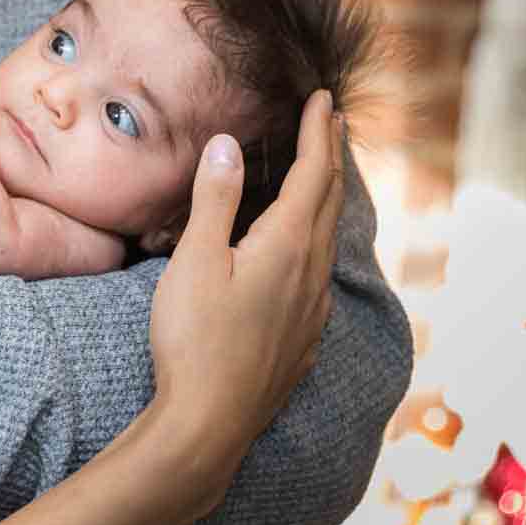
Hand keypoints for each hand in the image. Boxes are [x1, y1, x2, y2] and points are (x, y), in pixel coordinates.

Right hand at [145, 90, 341, 508]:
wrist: (206, 425)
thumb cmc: (193, 339)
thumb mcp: (194, 261)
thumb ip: (214, 200)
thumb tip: (229, 144)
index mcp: (286, 248)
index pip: (313, 176)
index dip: (318, 134)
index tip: (323, 98)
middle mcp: (310, 276)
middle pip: (329, 203)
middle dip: (331, 157)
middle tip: (332, 122)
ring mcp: (310, 312)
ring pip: (327, 240)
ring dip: (327, 199)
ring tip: (321, 177)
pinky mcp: (301, 341)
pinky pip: (319, 277)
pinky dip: (317, 244)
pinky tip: (305, 257)